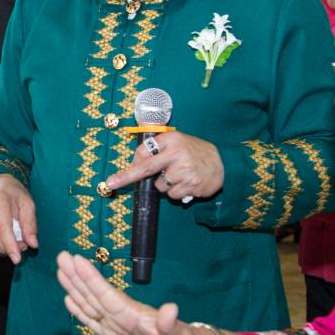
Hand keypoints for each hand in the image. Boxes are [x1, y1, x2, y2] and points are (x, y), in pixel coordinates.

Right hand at [0, 174, 37, 263]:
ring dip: (4, 249)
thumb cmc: (14, 194)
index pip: (2, 228)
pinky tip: (6, 239)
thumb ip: (30, 224)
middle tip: (24, 245)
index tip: (17, 259)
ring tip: (17, 241)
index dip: (10, 246)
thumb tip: (33, 244)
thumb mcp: (28, 204)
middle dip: (9, 249)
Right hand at [55, 251, 212, 334]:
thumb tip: (171, 308)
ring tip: (60, 270)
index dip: (92, 279)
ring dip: (74, 288)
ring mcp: (116, 325)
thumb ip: (172, 325)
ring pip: (90, 304)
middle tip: (61, 256)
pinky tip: (68, 299)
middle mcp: (121, 316)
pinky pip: (93, 321)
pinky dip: (79, 311)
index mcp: (133, 315)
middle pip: (94, 294)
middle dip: (77, 277)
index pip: (108, 295)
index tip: (77, 260)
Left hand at [105, 131, 222, 201]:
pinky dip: (177, 192)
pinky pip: (172, 195)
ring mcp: (184, 170)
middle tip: (110, 183)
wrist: (224, 163)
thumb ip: (158, 150)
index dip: (134, 163)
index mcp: (172, 139)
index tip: (116, 175)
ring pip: (160, 186)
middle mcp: (177, 152)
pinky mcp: (191, 184)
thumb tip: (135, 164)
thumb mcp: (178, 143)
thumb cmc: (195, 153)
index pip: (144, 151)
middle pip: (145, 168)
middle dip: (125, 176)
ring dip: (166, 185)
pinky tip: (188, 183)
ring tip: (181, 176)